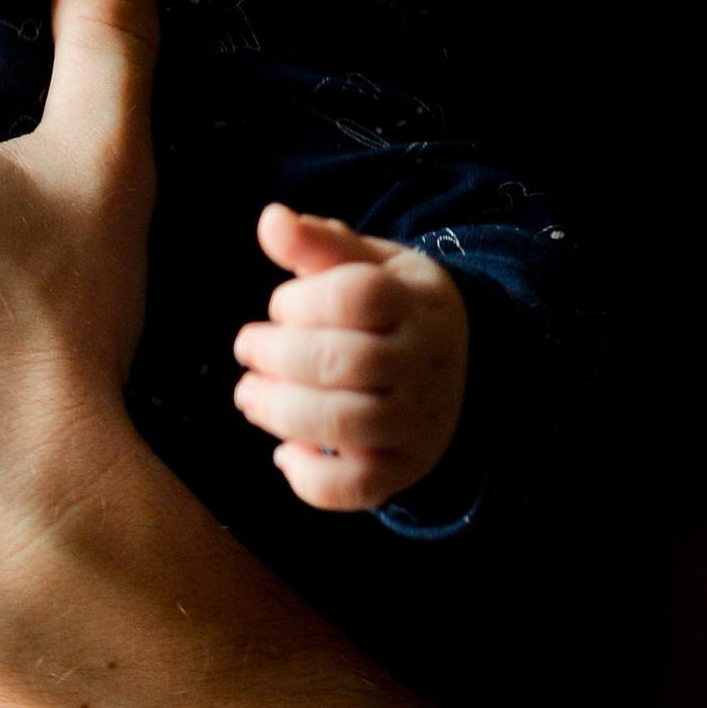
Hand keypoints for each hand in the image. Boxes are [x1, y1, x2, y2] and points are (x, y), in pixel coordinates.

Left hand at [232, 204, 467, 512]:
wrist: (459, 366)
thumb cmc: (392, 307)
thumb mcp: (368, 263)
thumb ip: (318, 243)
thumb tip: (271, 219)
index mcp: (416, 303)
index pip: (360, 295)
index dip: (302, 299)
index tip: (280, 306)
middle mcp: (423, 363)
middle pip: (346, 361)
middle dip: (278, 355)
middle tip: (247, 347)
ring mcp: (417, 421)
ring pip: (345, 423)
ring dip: (281, 411)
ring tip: (249, 395)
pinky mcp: (403, 468)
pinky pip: (357, 488)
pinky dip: (310, 479)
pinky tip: (286, 453)